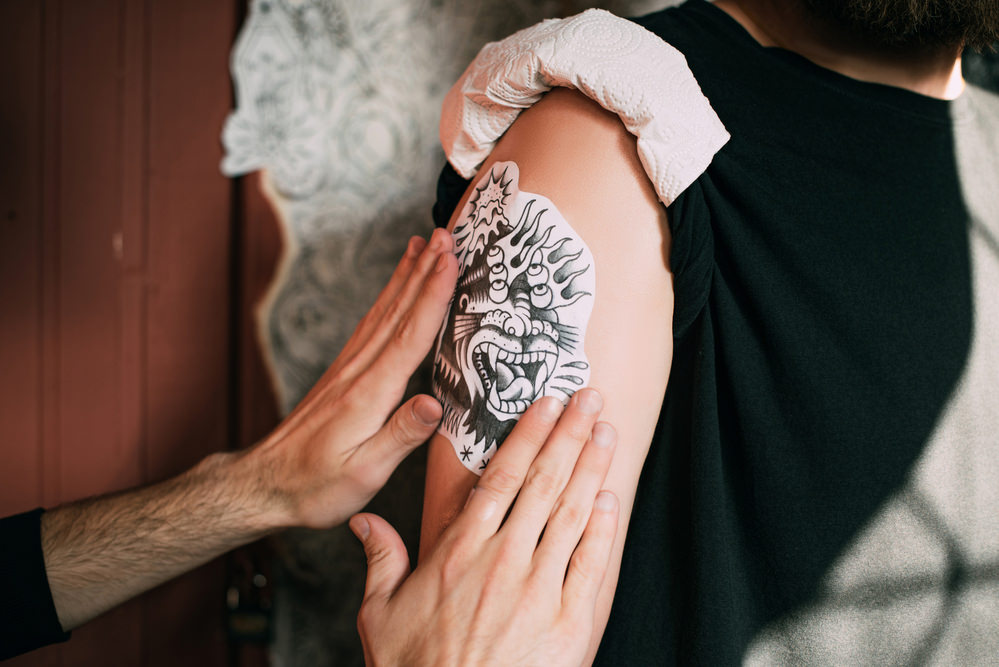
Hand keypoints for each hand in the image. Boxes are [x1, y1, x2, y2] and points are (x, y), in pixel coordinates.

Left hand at [244, 228, 458, 529]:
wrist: (265, 483)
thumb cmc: (316, 487)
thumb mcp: (362, 473)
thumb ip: (400, 436)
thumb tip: (434, 404)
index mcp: (369, 394)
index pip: (408, 336)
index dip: (432, 296)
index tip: (450, 260)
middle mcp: (358, 372)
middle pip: (397, 312)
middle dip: (424, 271)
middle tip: (447, 234)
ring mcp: (348, 369)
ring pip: (384, 312)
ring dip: (406, 276)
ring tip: (425, 244)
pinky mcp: (342, 373)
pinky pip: (371, 325)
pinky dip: (389, 298)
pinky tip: (397, 286)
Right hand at [351, 389, 618, 666]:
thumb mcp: (380, 616)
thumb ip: (380, 560)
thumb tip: (363, 522)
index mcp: (459, 552)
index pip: (501, 478)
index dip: (527, 435)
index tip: (546, 402)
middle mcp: (503, 561)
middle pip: (543, 482)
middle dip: (569, 434)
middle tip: (590, 396)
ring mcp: (540, 590)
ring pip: (571, 514)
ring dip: (592, 468)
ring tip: (607, 431)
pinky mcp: (570, 624)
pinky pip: (590, 566)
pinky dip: (603, 530)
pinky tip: (611, 500)